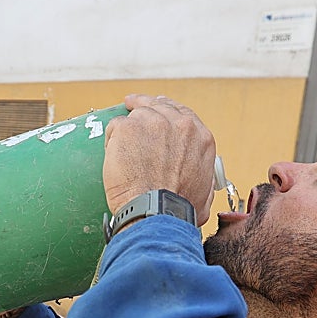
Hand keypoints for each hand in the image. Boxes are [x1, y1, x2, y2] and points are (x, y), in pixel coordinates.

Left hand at [102, 94, 215, 225]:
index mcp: (200, 138)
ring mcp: (152, 123)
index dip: (166, 110)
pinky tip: (114, 154)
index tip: (157, 109)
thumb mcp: (204, 193)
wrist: (156, 212)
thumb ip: (201, 178)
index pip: (182, 113)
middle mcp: (179, 125)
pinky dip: (112, 140)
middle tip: (134, 105)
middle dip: (146, 105)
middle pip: (158, 105)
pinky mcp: (128, 128)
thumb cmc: (177, 209)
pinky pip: (116, 126)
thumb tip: (200, 185)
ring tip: (121, 143)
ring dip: (129, 128)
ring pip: (136, 115)